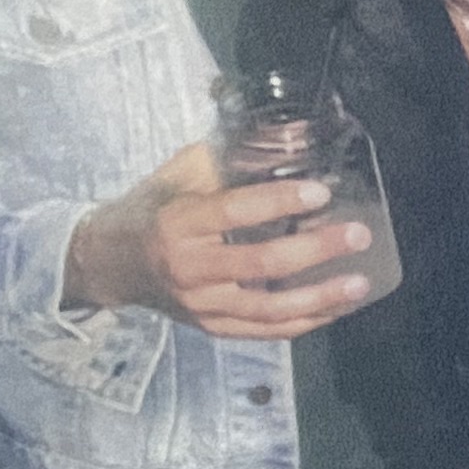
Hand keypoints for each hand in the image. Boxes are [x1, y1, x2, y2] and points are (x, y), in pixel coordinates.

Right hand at [64, 142, 379, 336]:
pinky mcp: (211, 326)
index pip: (234, 212)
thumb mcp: (176, 178)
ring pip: (268, 308)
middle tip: (357, 235)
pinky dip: (304, 322)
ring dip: (320, 297)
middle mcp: (188, 268)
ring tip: (359, 282)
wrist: (109, 263)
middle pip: (260, 264)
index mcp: (178, 223)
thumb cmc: (151, 212)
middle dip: (315, 250)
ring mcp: (200, 304)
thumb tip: (282, 137)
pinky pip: (264, 331)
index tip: (319, 193)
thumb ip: (223, 161)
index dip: (279, 202)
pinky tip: (337, 308)